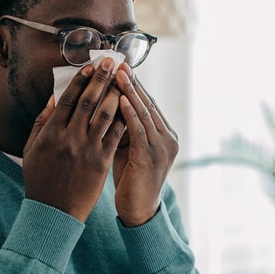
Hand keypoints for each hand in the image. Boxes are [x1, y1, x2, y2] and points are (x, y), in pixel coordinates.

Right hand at [23, 58, 126, 222]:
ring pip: (105, 115)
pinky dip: (122, 118)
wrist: (54, 211)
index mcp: (51, 133)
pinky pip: (116, 135)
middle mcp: (70, 138)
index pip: (68, 99)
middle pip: (89, 101)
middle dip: (101, 78)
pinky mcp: (102, 162)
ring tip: (122, 79)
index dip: (80, 80)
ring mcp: (88, 150)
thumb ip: (42, 121)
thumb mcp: (33, 148)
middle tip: (110, 61)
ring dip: (115, 93)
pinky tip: (128, 106)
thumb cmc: (40, 178)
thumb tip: (54, 97)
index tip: (90, 66)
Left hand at [112, 68, 177, 226]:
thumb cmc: (130, 178)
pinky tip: (120, 99)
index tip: (119, 66)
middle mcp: (167, 137)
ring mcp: (162, 147)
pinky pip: (140, 130)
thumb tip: (107, 101)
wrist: (139, 211)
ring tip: (117, 74)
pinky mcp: (152, 157)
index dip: (134, 84)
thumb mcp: (128, 147)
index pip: (148, 103)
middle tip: (118, 62)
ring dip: (130, 91)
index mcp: (164, 134)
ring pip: (144, 112)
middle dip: (132, 82)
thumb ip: (124, 126)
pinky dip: (131, 113)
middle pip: (148, 103)